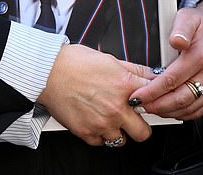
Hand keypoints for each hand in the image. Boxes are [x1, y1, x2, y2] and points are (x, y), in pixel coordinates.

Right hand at [37, 44, 151, 145]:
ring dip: (118, 130)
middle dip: (140, 125)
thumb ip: (134, 70)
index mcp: (125, 86)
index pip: (155, 100)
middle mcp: (116, 108)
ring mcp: (101, 123)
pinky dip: (100, 134)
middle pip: (144, 132)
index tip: (151, 103)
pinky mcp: (86, 132)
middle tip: (133, 117)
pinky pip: (101, 142)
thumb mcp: (111, 60)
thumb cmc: (75, 63)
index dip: (154, 102)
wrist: (48, 72)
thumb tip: (151, 75)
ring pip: (122, 140)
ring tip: (109, 117)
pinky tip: (95, 119)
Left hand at [127, 0, 202, 120]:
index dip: (152, 91)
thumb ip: (181, 29)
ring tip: (150, 108)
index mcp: (202, 55)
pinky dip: (182, 114)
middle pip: (181, 98)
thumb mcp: (188, 17)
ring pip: (190, 108)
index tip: (137, 95)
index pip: (172, 80)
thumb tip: (176, 40)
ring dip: (168, 111)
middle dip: (157, 105)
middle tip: (140, 106)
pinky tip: (168, 110)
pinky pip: (199, 110)